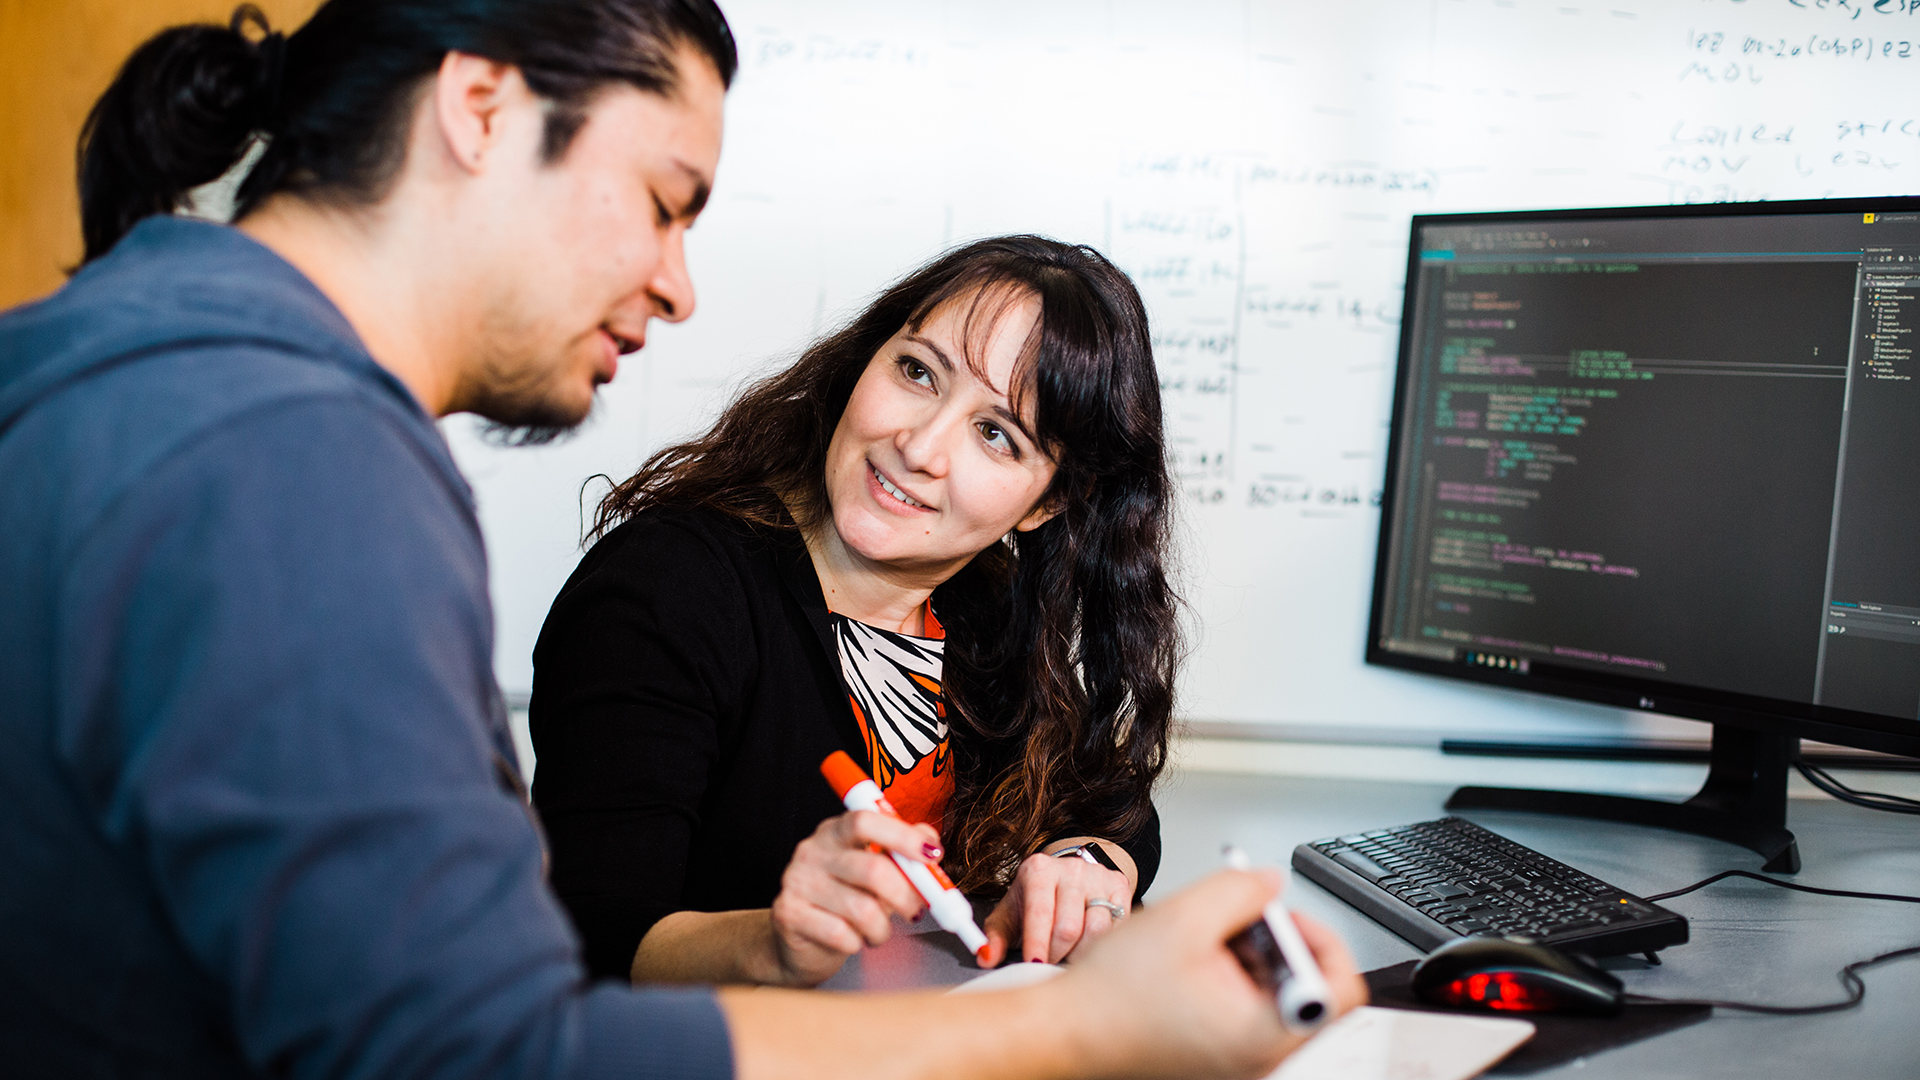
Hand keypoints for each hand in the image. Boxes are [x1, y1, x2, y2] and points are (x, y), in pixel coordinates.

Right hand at [765, 810, 942, 985]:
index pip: (866, 821)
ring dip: (881, 929)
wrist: (802, 943)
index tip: (932, 855)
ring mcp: (797, 881)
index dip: (902, 837)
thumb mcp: (875, 871)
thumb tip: (930, 844)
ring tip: (878, 931)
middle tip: (915, 911)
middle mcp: (813, 850)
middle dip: (906, 896)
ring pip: (862, 910)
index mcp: (836, 832)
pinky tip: (853, 941)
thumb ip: (902, 854)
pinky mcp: (788, 913)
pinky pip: (841, 934)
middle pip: (872, 869)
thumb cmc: (845, 902)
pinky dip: (857, 943)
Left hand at [981, 850, 1131, 965]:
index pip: (1039, 913)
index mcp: (1038, 870)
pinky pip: (1116, 927)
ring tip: (1068, 954)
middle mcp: (1071, 868)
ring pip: (1096, 929)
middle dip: (1056, 955)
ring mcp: (1098, 876)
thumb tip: (986, 957)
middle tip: (1049, 963)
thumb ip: (995, 938)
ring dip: (1080, 952)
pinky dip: (1102, 944)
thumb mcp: (1010, 916)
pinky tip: (1089, 945)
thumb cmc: (1035, 902)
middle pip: (1068, 927)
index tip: (1034, 966)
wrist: (1068, 878)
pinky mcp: (1120, 887)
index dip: (1036, 945)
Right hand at [1042, 868, 1367, 1079]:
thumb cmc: (1112, 995)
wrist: (1066, 1032)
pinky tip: (1195, 959)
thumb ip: (1240, 890)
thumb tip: (1272, 884)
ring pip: (1276, 997)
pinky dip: (1234, 977)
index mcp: (1262, 1033)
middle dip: (1277, 941)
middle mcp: (1260, 1057)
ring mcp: (1240, 1060)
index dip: (1319, 939)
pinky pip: (1249, 1010)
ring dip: (1253, 956)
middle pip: (1308, 989)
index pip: (1341, 990)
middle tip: (1238, 917)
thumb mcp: (1183, 917)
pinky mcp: (1219, 1055)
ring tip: (1206, 937)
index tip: (1283, 916)